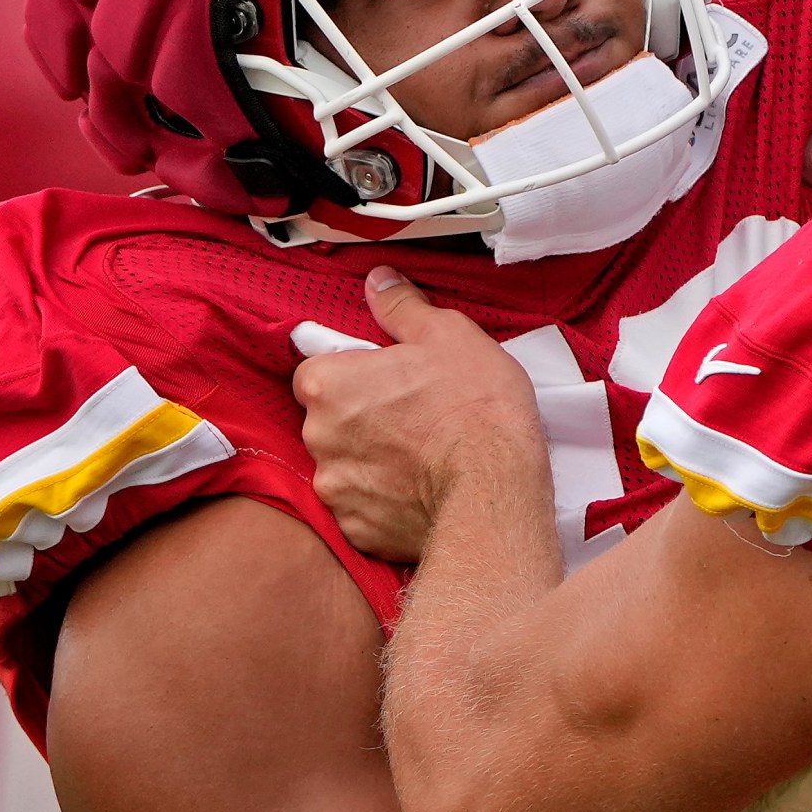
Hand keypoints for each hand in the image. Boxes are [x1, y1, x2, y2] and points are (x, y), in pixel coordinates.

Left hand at [293, 268, 544, 561]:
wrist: (494, 485)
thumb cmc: (473, 403)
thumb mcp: (446, 334)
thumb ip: (401, 307)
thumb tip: (379, 281)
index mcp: (328, 385)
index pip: (317, 374)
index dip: (353, 377)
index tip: (385, 383)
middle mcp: (318, 438)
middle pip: (328, 422)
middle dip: (360, 421)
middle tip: (410, 418)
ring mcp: (335, 488)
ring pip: (345, 468)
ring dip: (371, 463)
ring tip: (419, 459)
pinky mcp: (357, 530)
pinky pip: (362, 511)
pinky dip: (384, 503)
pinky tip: (419, 492)